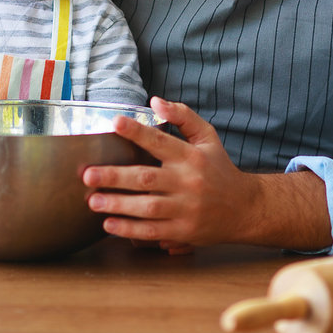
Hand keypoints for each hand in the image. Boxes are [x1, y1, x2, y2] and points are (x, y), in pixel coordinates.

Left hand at [81, 96, 261, 248]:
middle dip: (114, 176)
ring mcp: (186, 209)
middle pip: (146, 178)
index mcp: (191, 156)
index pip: (160, 141)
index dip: (137, 132)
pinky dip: (129, 229)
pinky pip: (153, 232)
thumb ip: (183, 116)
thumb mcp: (207, 137)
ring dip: (118, 204)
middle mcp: (188, 182)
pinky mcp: (183, 231)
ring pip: (147, 207)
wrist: (245, 209)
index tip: (115, 123)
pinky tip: (109, 224)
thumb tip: (154, 101)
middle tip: (87, 175)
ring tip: (93, 200)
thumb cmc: (219, 169)